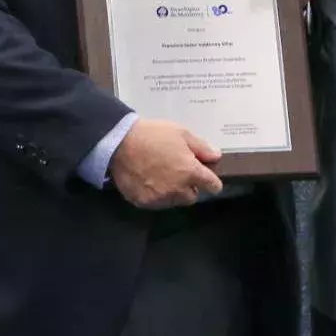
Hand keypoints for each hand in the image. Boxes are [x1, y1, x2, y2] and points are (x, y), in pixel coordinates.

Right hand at [107, 118, 221, 208]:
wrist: (119, 142)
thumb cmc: (152, 134)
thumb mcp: (181, 133)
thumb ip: (202, 147)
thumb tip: (216, 156)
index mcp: (190, 172)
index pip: (212, 186)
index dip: (211, 181)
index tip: (206, 177)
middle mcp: (178, 189)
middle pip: (193, 196)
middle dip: (190, 187)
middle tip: (179, 173)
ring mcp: (160, 198)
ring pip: (175, 201)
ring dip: (173, 192)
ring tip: (161, 177)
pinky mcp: (144, 202)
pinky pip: (156, 203)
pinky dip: (156, 195)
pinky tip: (148, 181)